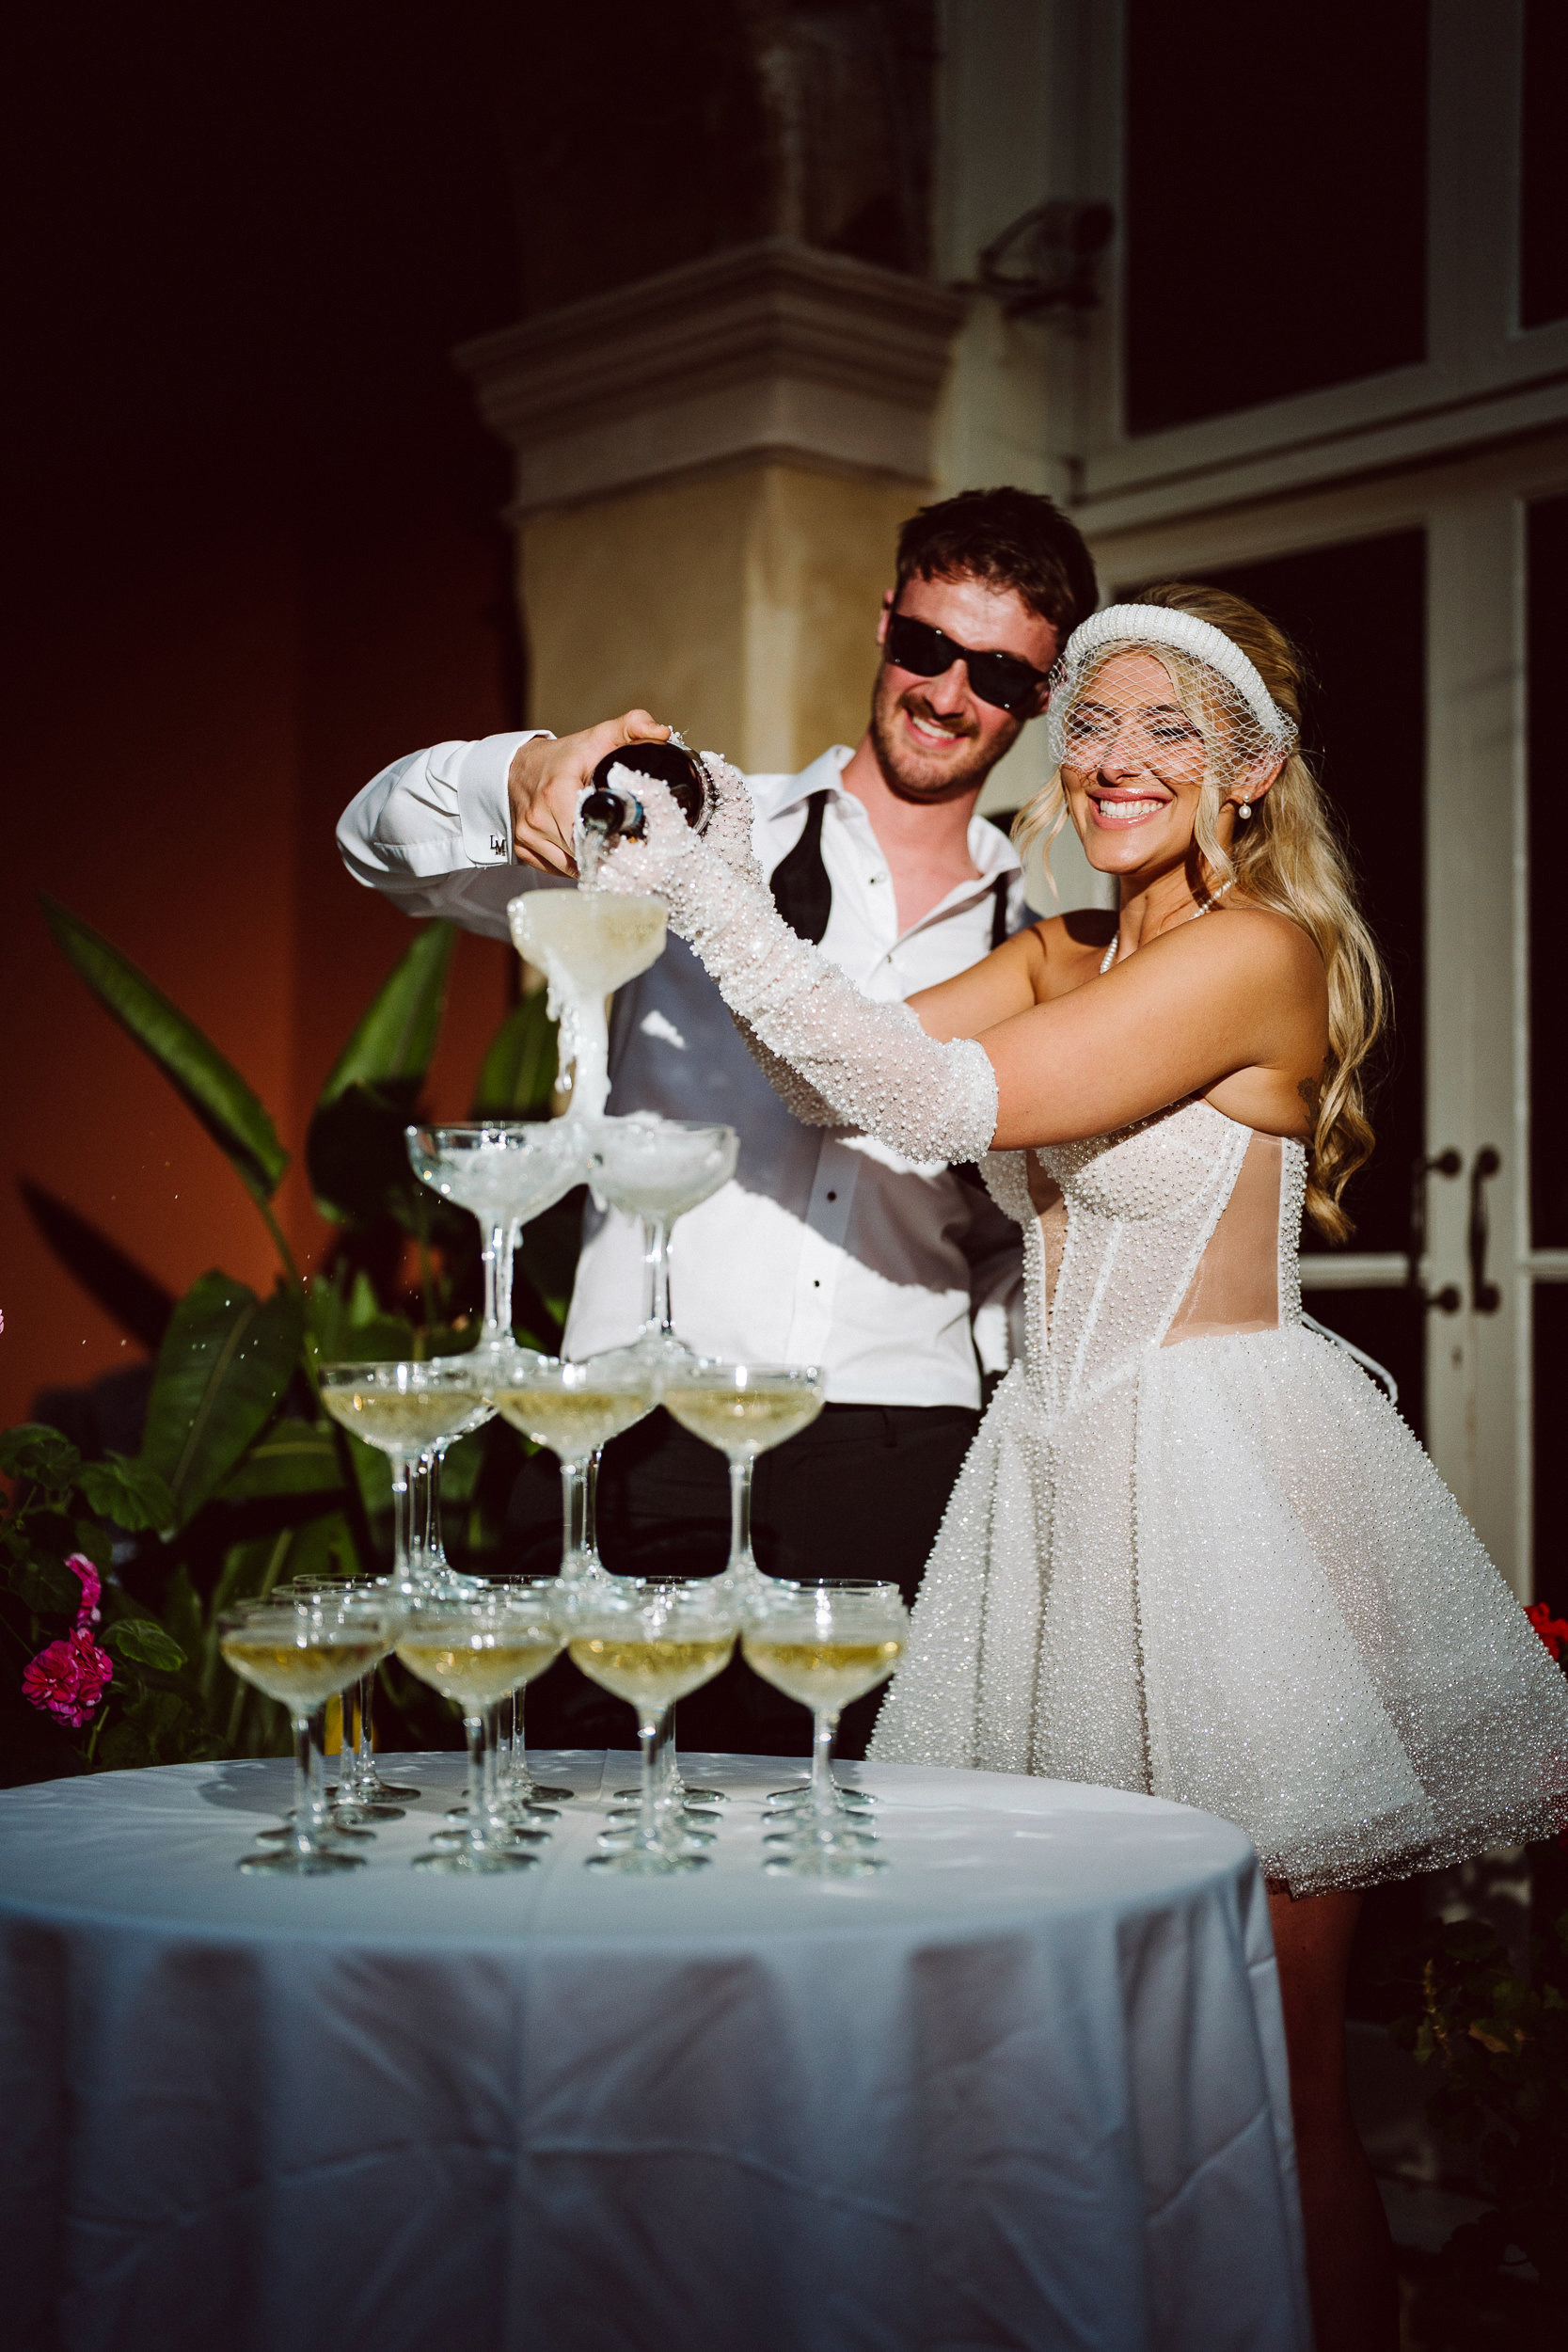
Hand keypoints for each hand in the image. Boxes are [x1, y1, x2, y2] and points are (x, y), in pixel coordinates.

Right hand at [507, 710, 669, 875]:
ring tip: (608, 852)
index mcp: (557, 793)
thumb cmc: (563, 756)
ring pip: (569, 867)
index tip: (632, 843)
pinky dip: (573, 865)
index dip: (614, 843)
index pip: (589, 834)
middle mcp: (539, 818)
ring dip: (590, 863)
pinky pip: (555, 869)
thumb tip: (662, 731)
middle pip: (582, 854)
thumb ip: (632, 727)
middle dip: (606, 855)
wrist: (518, 767)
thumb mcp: (598, 737)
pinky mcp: (522, 849)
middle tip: (628, 852)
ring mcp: (527, 836)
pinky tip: (587, 854)